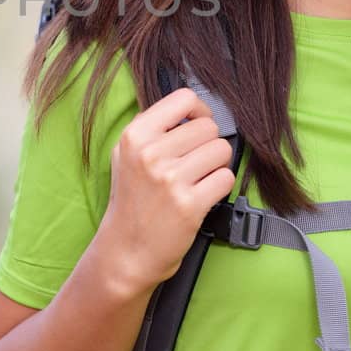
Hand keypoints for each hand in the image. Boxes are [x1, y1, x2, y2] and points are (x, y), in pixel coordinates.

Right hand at [93, 88, 235, 295]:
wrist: (127, 251)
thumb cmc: (131, 201)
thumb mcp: (125, 155)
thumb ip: (152, 128)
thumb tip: (190, 108)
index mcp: (135, 136)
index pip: (184, 99)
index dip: (200, 112)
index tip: (198, 126)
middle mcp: (150, 154)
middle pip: (208, 127)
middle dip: (208, 145)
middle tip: (196, 164)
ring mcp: (170, 179)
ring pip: (221, 151)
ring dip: (216, 166)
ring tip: (198, 180)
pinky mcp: (189, 204)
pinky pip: (226, 178)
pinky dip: (220, 187)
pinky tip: (203, 196)